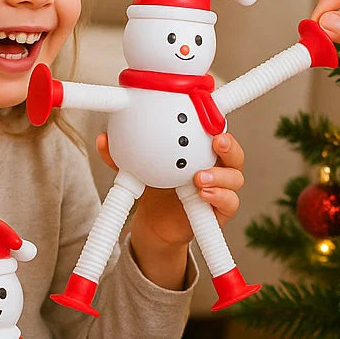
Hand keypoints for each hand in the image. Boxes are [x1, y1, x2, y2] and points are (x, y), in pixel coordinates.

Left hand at [97, 131, 244, 246]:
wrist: (155, 223)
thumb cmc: (155, 187)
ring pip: (235, 178)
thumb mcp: (139, 168)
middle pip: (234, 152)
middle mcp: (216, 166)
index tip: (212, 115)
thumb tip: (104, 140)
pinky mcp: (220, 210)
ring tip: (200, 177)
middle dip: (229, 145)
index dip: (219, 122)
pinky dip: (220, 197)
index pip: (217, 131)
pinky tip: (203, 194)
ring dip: (221, 176)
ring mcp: (221, 188)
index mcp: (201, 150)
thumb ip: (124, 156)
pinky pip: (230, 203)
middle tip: (216, 143)